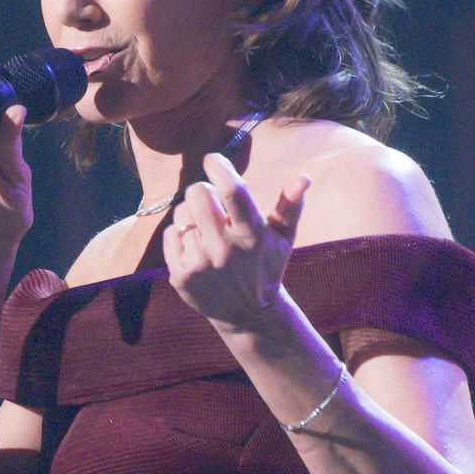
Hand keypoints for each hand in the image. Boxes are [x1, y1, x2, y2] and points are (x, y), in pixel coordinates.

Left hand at [163, 152, 310, 331]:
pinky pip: (170, 233)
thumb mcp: (283, 238)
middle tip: (213, 202)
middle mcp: (224, 250)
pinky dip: (181, 235)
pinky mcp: (180, 275)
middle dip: (204, 190)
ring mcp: (200, 264)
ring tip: (208, 231)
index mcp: (252, 235)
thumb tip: (303, 177)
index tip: (213, 159)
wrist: (247, 314)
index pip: (233, 191)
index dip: (219, 167)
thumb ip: (291, 205)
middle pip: (197, 193)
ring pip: (182, 212)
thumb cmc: (265, 265)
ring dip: (193, 215)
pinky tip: (196, 247)